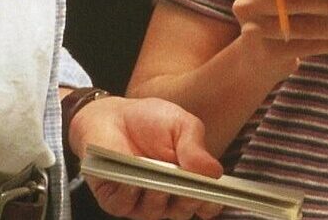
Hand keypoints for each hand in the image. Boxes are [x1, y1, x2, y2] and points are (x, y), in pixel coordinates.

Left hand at [69, 95, 224, 219]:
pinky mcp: (116, 200)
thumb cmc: (150, 121)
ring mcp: (141, 202)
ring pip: (155, 211)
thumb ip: (196, 147)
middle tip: (186, 182)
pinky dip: (129, 192)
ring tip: (156, 176)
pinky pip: (125, 206)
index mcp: (190, 182)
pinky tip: (131, 178)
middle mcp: (168, 197)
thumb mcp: (181, 125)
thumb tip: (214, 171)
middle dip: (185, 198)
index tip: (211, 192)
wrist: (113, 116)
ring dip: (157, 194)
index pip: (206, 204)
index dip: (210, 202)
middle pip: (183, 212)